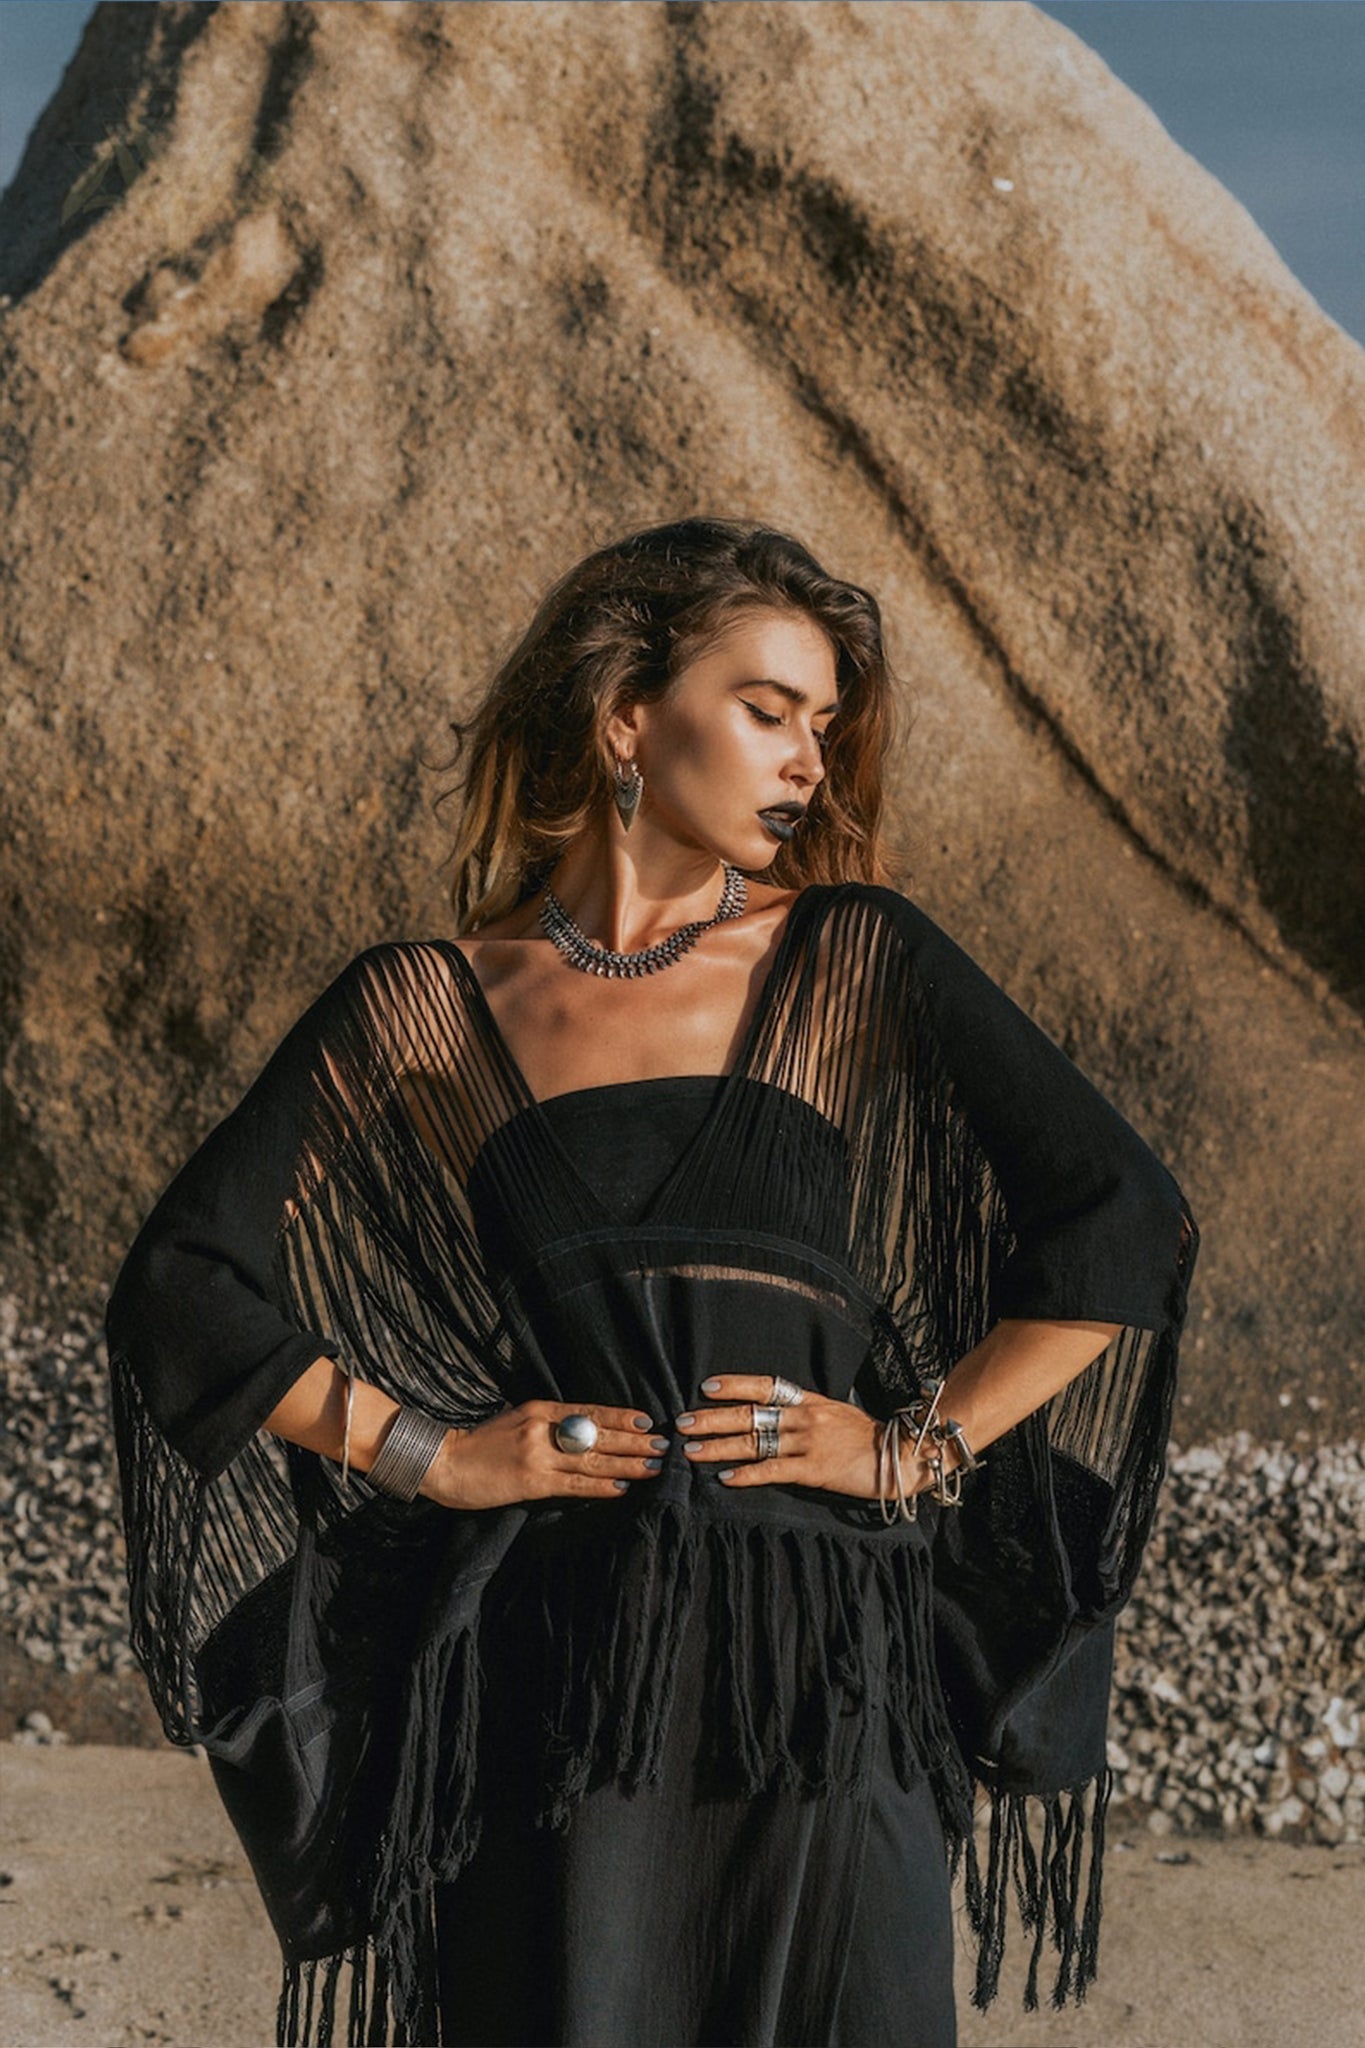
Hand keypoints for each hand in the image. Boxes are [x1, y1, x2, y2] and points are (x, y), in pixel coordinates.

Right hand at [420, 1400, 670, 1510]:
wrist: (445, 1462)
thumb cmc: (481, 1444)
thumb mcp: (516, 1420)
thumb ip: (547, 1424)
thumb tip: (583, 1431)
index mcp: (540, 1409)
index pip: (590, 1411)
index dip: (621, 1417)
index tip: (649, 1421)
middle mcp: (543, 1427)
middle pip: (598, 1434)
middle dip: (634, 1440)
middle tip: (664, 1445)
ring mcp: (538, 1454)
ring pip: (593, 1458)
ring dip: (628, 1463)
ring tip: (654, 1466)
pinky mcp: (532, 1481)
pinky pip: (575, 1483)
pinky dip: (601, 1485)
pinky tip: (621, 1487)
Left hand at [674, 1374, 930, 1499]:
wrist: (903, 1456)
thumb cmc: (866, 1439)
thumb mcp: (834, 1414)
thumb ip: (805, 1413)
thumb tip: (772, 1414)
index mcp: (809, 1400)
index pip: (765, 1385)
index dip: (734, 1385)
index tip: (705, 1387)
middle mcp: (805, 1416)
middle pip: (749, 1413)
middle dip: (712, 1418)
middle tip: (681, 1422)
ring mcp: (809, 1442)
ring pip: (754, 1442)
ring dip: (718, 1446)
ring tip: (690, 1451)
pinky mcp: (815, 1470)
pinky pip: (773, 1470)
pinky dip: (747, 1474)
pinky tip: (725, 1478)